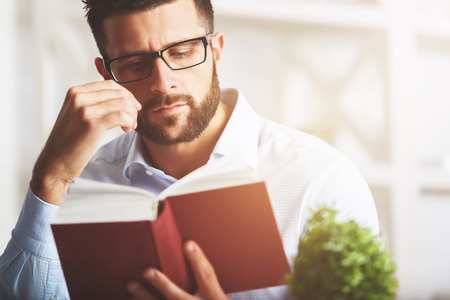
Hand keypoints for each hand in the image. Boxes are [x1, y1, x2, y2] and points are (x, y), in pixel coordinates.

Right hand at [31, 80, 140, 204]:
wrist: (54, 163)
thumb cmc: (67, 142)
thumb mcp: (76, 114)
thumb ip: (92, 103)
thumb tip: (119, 99)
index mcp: (75, 92)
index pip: (109, 85)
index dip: (126, 95)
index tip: (133, 107)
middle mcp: (79, 97)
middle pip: (118, 93)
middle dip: (131, 106)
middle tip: (133, 120)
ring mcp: (85, 110)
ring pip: (122, 103)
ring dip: (132, 116)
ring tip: (129, 127)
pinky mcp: (93, 124)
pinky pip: (121, 116)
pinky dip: (129, 122)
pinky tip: (126, 130)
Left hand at [127, 241, 230, 299]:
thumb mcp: (219, 295)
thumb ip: (207, 278)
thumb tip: (189, 247)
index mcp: (214, 297)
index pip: (206, 275)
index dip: (197, 260)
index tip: (188, 244)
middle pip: (177, 296)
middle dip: (162, 284)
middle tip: (147, 271)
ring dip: (144, 296)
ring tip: (130, 284)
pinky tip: (129, 298)